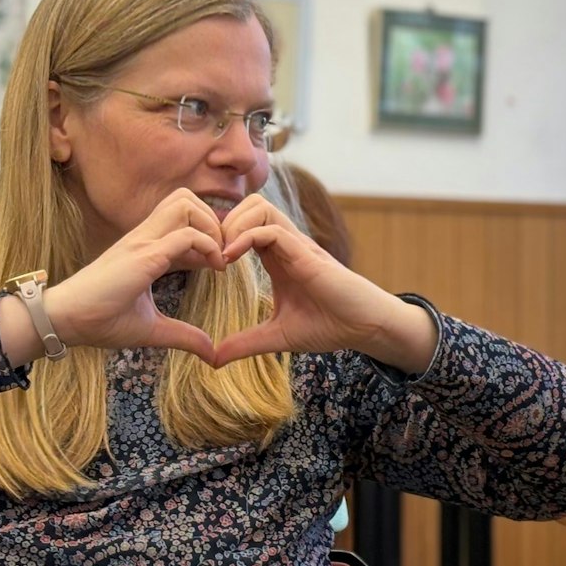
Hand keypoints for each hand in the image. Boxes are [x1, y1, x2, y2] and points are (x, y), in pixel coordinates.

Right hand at [31, 189, 227, 357]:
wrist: (66, 320)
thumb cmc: (100, 321)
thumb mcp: (152, 329)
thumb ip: (183, 335)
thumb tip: (211, 352)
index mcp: (144, 247)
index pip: (182, 217)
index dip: (208, 233)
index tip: (219, 263)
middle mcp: (144, 237)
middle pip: (185, 197)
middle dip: (213, 219)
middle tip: (223, 253)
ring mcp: (143, 242)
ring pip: (185, 204)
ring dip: (211, 226)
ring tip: (219, 257)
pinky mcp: (144, 256)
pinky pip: (186, 235)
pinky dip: (209, 246)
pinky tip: (215, 269)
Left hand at [211, 195, 438, 372]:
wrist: (364, 327)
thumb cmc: (330, 326)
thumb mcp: (277, 336)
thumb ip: (245, 343)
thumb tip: (212, 360)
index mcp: (277, 257)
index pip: (242, 226)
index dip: (218, 236)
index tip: (201, 263)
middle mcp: (286, 244)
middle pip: (247, 205)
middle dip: (222, 223)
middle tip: (208, 254)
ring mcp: (296, 244)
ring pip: (258, 207)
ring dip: (233, 225)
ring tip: (220, 256)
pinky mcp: (306, 252)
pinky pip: (270, 229)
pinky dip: (246, 237)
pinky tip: (230, 260)